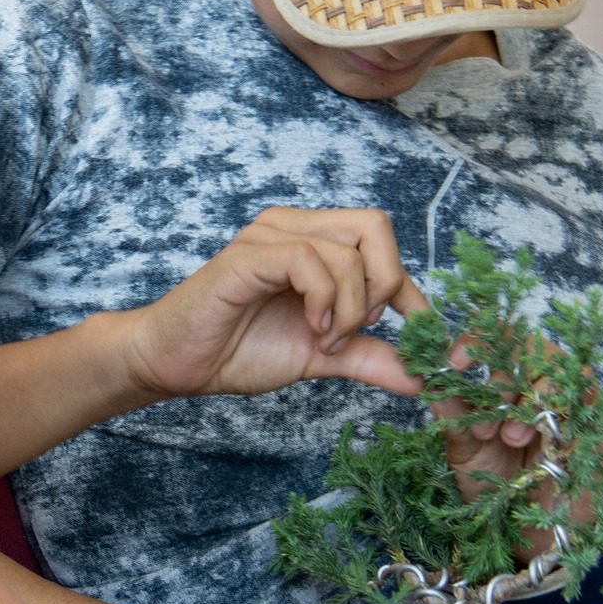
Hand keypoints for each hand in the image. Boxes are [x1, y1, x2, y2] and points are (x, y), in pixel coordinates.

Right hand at [119, 208, 430, 401]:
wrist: (179, 364)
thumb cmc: (239, 350)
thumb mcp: (322, 356)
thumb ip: (370, 357)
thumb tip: (423, 377)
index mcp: (312, 239)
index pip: (382, 241)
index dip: (410, 288)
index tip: (420, 333)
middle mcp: (293, 226)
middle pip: (376, 226)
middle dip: (385, 284)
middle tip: (360, 328)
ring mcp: (269, 236)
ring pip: (347, 250)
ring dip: (350, 307)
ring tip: (325, 338)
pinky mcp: (249, 255)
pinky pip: (309, 261)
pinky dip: (325, 301)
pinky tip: (312, 327)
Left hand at [428, 345, 600, 562]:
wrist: (527, 539)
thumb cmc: (496, 488)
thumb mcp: (465, 452)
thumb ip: (453, 418)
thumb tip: (429, 382)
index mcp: (511, 383)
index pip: (503, 337)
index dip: (480, 340)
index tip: (454, 363)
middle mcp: (546, 388)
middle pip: (539, 347)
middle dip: (507, 374)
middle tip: (486, 416)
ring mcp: (577, 409)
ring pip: (570, 372)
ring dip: (534, 399)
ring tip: (510, 437)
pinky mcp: (600, 437)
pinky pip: (590, 411)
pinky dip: (559, 422)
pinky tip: (538, 446)